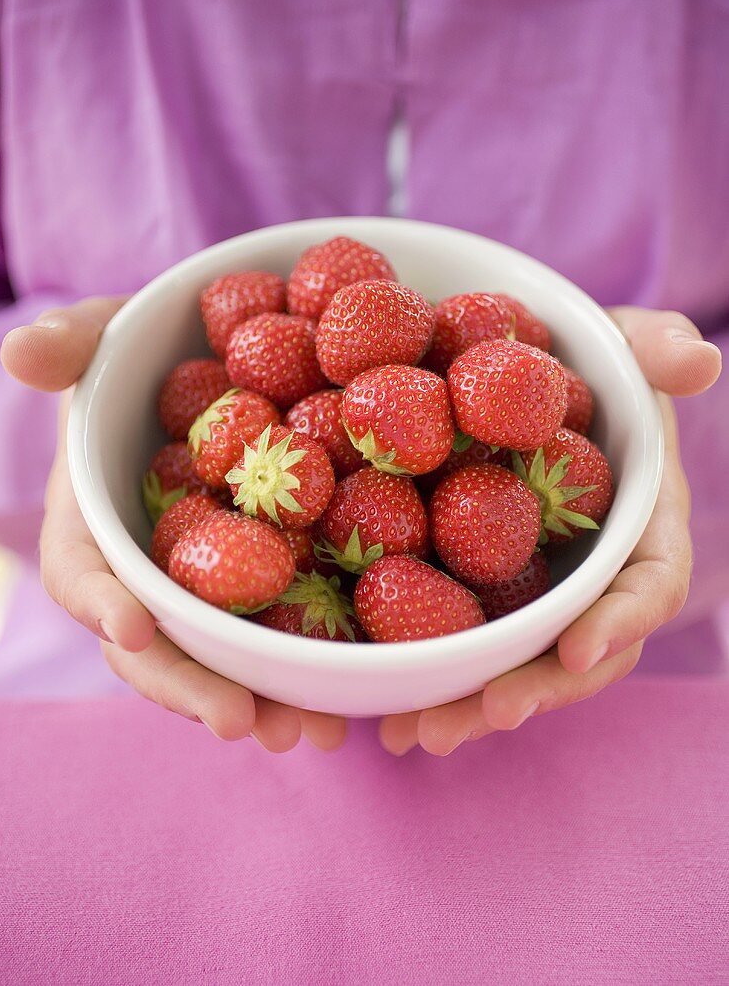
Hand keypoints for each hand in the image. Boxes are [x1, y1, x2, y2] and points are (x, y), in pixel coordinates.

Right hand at [1, 299, 345, 751]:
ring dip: (263, 702)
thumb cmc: (149, 352)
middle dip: (192, 687)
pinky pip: (284, 637)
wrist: (218, 366)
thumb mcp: (109, 334)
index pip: (82, 573)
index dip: (100, 602)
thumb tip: (18, 350)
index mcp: (96, 524)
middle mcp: (149, 571)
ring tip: (311, 734)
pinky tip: (353, 706)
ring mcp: (208, 588)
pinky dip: (312, 674)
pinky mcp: (269, 585)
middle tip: (242, 722)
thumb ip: (71, 345)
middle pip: (157, 645)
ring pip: (224, 660)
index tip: (132, 626)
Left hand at [379, 308, 722, 756]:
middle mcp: (595, 575)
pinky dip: (432, 682)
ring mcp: (539, 592)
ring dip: (471, 707)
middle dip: (533, 691)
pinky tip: (384, 713)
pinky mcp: (484, 595)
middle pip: (578, 651)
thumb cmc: (588, 364)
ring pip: (518, 664)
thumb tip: (702, 359)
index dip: (622, 620)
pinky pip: (465, 645)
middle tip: (478, 719)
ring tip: (413, 737)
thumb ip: (657, 348)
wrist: (532, 384)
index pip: (651, 584)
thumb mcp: (623, 343)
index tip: (579, 650)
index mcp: (642, 527)